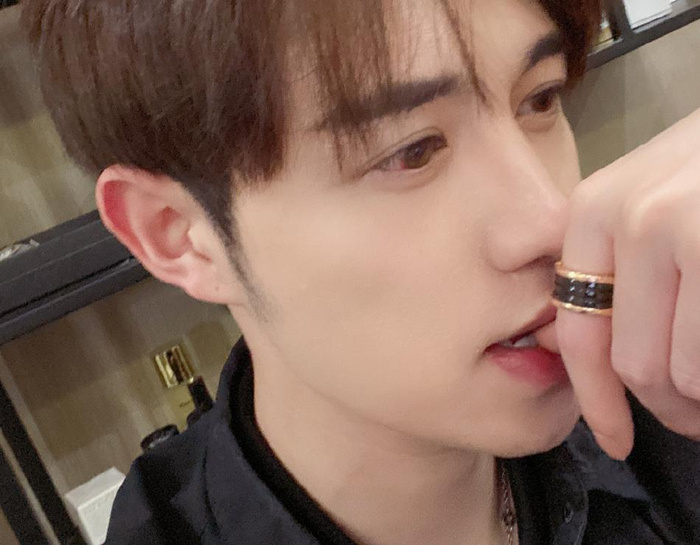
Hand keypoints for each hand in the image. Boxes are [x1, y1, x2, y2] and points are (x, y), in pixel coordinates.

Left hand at [556, 108, 699, 459]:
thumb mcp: (649, 194)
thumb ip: (609, 258)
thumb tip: (556, 331)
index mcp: (595, 210)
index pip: (580, 333)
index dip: (597, 400)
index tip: (617, 439)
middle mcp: (632, 219)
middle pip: (636, 364)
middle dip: (669, 406)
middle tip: (693, 417)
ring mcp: (684, 231)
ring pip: (685, 372)